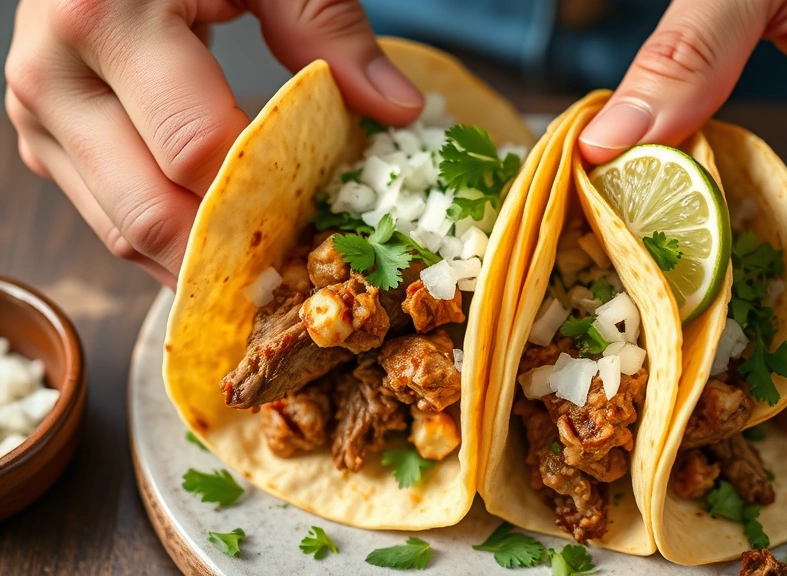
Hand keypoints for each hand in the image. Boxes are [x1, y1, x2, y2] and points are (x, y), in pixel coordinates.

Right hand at [5, 0, 422, 287]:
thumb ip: (325, 25)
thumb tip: (397, 108)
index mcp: (104, 21)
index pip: (196, 148)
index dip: (266, 198)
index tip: (329, 225)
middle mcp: (55, 80)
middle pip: (150, 212)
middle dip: (232, 258)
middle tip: (303, 280)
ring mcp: (41, 120)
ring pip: (123, 231)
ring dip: (200, 266)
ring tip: (271, 281)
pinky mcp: (48, 143)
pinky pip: (112, 218)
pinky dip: (171, 244)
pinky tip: (226, 254)